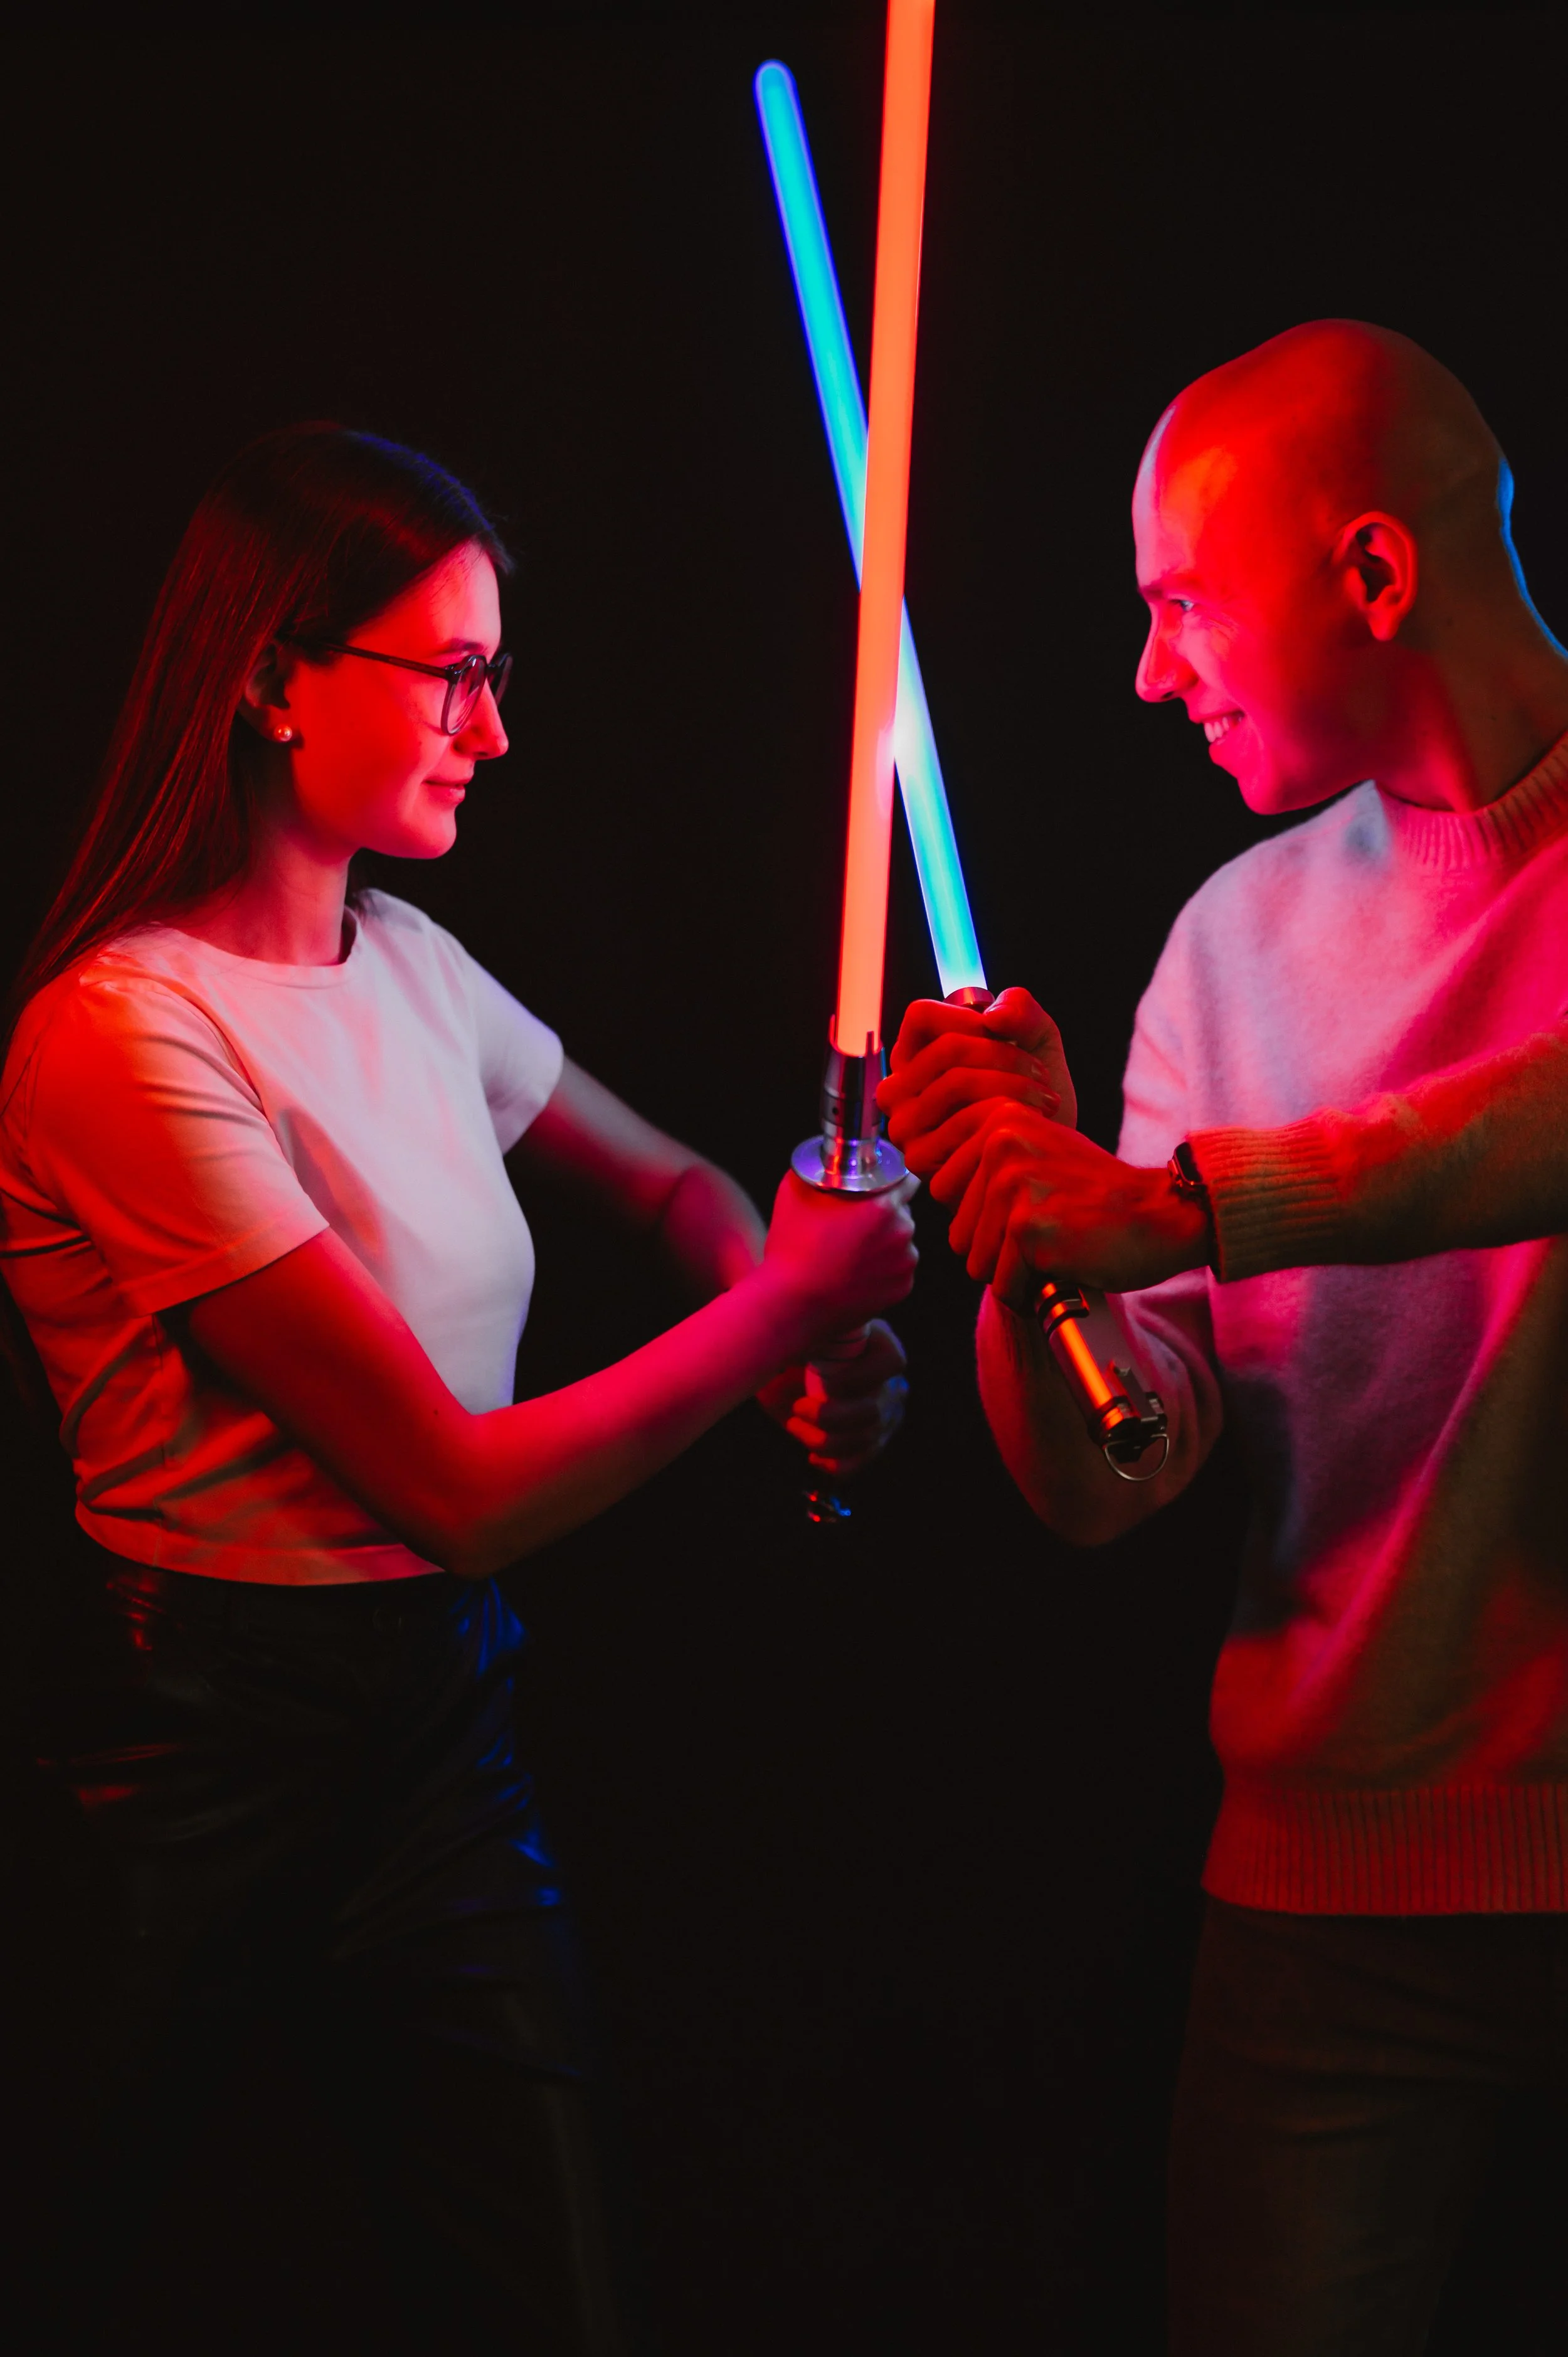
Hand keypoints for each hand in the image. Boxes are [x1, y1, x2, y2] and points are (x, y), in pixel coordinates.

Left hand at [757, 1320, 908, 1477]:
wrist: (787, 1377)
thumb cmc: (795, 1351)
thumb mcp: (796, 1340)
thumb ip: (802, 1343)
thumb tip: (798, 1353)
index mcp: (879, 1345)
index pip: (891, 1362)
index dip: (861, 1378)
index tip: (826, 1385)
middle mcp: (890, 1381)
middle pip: (874, 1411)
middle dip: (830, 1418)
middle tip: (798, 1409)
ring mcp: (886, 1414)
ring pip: (866, 1440)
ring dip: (824, 1441)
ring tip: (794, 1426)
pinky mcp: (873, 1440)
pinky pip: (862, 1460)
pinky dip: (836, 1465)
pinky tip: (813, 1457)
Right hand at [761, 1169, 919, 1348]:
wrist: (792, 1305)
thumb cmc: (792, 1247)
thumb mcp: (795, 1191)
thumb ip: (823, 1169)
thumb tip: (831, 1160)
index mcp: (883, 1205)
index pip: (907, 1179)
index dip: (893, 1179)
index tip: (882, 1184)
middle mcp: (903, 1232)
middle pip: (902, 1212)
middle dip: (885, 1213)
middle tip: (856, 1224)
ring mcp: (906, 1263)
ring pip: (901, 1242)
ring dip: (885, 1242)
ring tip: (852, 1253)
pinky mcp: (902, 1288)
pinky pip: (898, 1269)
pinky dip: (884, 1269)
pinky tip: (856, 1273)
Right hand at [877, 987, 1077, 1181]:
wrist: (1044, 1160)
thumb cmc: (1032, 1097)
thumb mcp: (1036, 1042)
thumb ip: (1022, 1011)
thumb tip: (993, 1016)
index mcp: (912, 1058)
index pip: (921, 1015)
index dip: (971, 1018)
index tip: (1012, 1037)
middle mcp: (896, 1091)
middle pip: (946, 1048)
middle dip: (1006, 1056)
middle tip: (1042, 1075)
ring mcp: (903, 1127)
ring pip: (956, 1081)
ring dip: (1014, 1086)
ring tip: (1045, 1099)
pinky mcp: (921, 1160)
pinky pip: (965, 1122)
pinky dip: (1007, 1118)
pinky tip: (1030, 1127)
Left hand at [941, 1104, 1208, 1303]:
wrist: (1163, 1214)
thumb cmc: (1101, 1197)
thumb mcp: (1041, 1155)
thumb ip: (990, 1165)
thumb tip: (937, 1193)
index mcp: (998, 1120)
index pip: (944, 1194)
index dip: (985, 1222)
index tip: (1030, 1213)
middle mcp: (1000, 1144)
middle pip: (957, 1232)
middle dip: (998, 1251)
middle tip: (1048, 1236)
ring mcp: (1013, 1185)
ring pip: (976, 1263)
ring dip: (1014, 1272)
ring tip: (1056, 1249)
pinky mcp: (1027, 1227)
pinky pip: (1003, 1286)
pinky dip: (1031, 1292)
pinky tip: (1063, 1268)